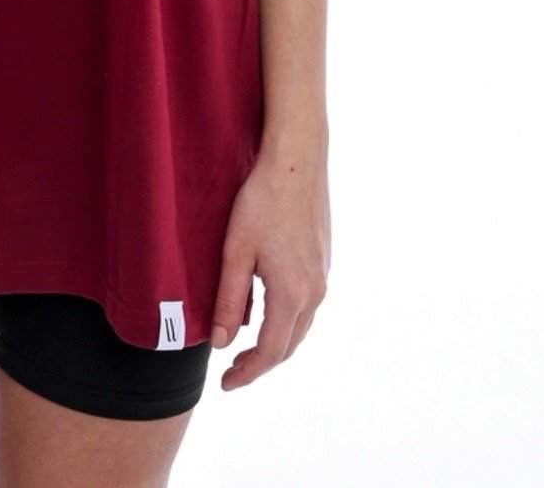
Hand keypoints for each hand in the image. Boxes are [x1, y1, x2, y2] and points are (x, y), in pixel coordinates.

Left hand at [208, 139, 330, 389]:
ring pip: (300, 325)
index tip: (225, 384)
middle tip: (232, 370)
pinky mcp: (323, 259)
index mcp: (292, 294)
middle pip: (290, 344)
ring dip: (276, 341)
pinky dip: (286, 318)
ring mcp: (323, 275)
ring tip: (246, 346)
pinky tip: (266, 309)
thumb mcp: (235, 251)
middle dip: (261, 362)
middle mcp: (315, 291)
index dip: (248, 372)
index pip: (271, 351)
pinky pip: (306, 303)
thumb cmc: (262, 201)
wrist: (297, 160)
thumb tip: (220, 343)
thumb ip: (228, 300)